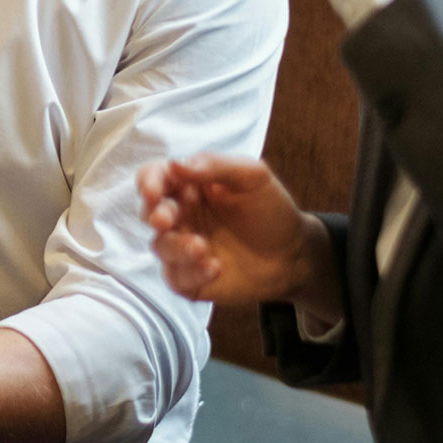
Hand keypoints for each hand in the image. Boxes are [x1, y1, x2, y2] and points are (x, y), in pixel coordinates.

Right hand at [138, 154, 338, 323]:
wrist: (294, 254)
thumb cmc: (271, 209)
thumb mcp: (253, 177)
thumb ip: (215, 166)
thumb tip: (174, 164)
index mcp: (189, 185)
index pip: (155, 177)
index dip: (148, 182)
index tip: (153, 191)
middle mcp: (181, 215)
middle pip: (150, 212)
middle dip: (156, 215)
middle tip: (167, 220)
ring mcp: (183, 247)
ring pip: (160, 247)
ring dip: (176, 246)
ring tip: (203, 248)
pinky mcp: (191, 278)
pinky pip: (176, 278)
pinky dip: (191, 273)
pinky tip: (215, 268)